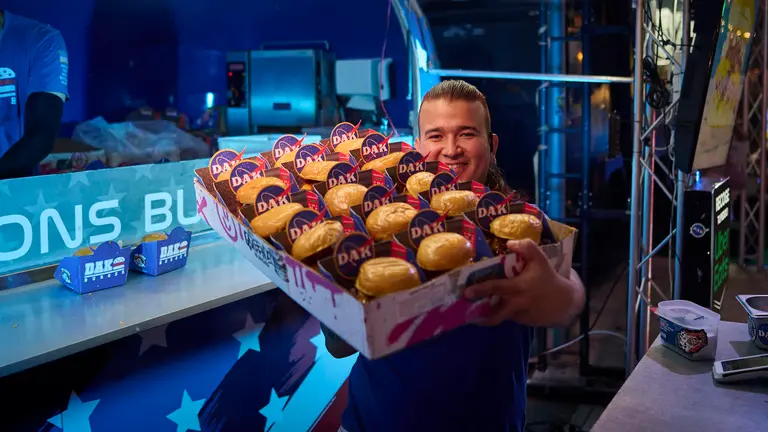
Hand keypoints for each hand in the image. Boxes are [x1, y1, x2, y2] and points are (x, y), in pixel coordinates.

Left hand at [464, 239, 582, 326]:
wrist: (566, 303)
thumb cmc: (549, 279)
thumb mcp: (541, 260)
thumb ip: (527, 248)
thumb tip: (509, 242)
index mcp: (518, 287)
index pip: (495, 288)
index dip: (480, 290)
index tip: (466, 292)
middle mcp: (516, 304)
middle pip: (494, 313)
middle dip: (478, 314)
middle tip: (465, 312)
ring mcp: (518, 316)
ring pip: (498, 316)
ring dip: (487, 314)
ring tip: (476, 312)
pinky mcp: (521, 322)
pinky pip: (507, 316)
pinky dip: (501, 312)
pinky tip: (497, 308)